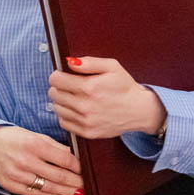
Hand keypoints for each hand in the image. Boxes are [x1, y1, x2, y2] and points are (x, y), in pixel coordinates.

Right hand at [0, 125, 82, 194]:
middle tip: (86, 185)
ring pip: (49, 187)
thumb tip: (73, 156)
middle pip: (59, 176)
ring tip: (78, 193)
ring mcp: (17, 174)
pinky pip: (35, 194)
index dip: (78, 167)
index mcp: (33, 144)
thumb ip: (54, 146)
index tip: (85, 171)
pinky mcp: (11, 185)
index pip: (64, 159)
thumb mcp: (34, 135)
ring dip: (66, 191)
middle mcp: (25, 160)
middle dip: (76, 182)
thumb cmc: (12, 138)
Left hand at [48, 56, 165, 138]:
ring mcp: (85, 121)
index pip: (55, 80)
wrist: (140, 110)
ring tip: (74, 98)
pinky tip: (76, 110)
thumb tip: (69, 62)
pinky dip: (66, 116)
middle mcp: (85, 106)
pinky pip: (63, 123)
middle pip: (54, 94)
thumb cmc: (125, 87)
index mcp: (89, 87)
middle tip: (70, 86)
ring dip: (62, 101)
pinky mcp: (87, 132)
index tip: (63, 75)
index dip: (58, 75)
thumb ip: (89, 62)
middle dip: (59, 87)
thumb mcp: (112, 67)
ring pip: (56, 108)